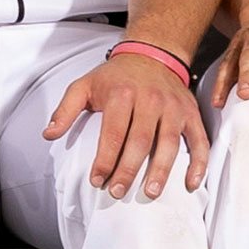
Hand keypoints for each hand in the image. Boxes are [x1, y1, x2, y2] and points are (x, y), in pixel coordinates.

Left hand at [42, 39, 208, 197]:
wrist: (152, 54)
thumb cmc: (115, 77)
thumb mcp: (84, 85)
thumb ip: (65, 110)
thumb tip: (49, 135)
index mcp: (122, 94)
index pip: (113, 133)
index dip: (105, 159)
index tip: (97, 180)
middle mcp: (150, 100)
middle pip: (140, 141)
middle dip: (128, 170)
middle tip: (118, 192)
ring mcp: (173, 107)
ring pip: (170, 143)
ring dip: (161, 171)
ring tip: (151, 193)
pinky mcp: (191, 114)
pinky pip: (199, 140)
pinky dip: (198, 163)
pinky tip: (191, 184)